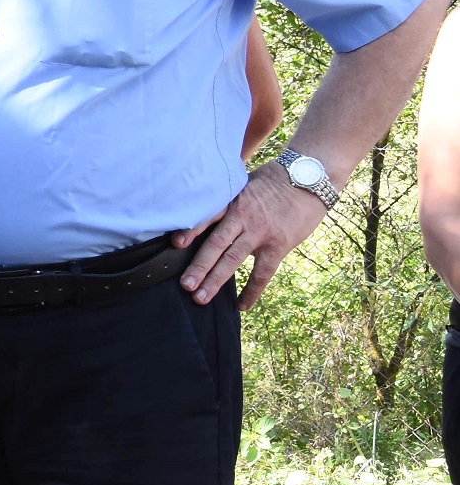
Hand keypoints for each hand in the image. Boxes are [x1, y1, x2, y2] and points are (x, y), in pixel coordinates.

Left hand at [175, 165, 328, 308]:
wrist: (310, 179)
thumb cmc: (275, 179)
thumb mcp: (245, 183)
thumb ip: (227, 198)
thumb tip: (205, 207)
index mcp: (232, 201)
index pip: (207, 217)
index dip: (191, 230)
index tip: (175, 244)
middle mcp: (242, 217)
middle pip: (216, 244)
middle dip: (198, 266)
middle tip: (184, 285)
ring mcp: (260, 233)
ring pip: (233, 259)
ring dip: (215, 280)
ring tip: (200, 297)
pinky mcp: (278, 245)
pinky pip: (262, 273)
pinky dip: (251, 290)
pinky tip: (241, 306)